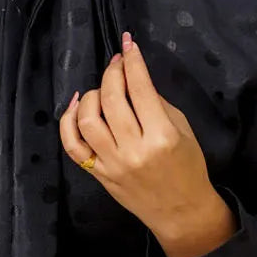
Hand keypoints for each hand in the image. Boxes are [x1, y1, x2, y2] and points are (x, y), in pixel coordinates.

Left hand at [58, 31, 236, 255]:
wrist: (181, 212)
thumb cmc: (188, 167)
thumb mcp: (183, 130)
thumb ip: (157, 104)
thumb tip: (132, 79)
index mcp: (161, 136)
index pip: (140, 89)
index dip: (132, 62)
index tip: (128, 43)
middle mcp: (134, 150)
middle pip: (111, 100)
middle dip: (112, 73)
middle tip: (117, 61)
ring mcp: (112, 164)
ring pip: (88, 120)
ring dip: (91, 94)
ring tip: (102, 88)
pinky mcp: (98, 174)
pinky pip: (72, 146)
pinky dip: (68, 121)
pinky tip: (76, 105)